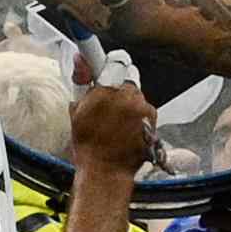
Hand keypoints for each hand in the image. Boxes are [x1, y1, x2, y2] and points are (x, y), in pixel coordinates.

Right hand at [65, 62, 159, 179]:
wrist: (106, 171)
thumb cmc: (89, 146)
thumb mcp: (77, 112)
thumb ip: (82, 83)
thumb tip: (81, 60)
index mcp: (105, 91)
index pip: (114, 62)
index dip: (109, 65)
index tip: (105, 68)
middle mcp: (128, 96)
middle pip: (126, 79)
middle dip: (118, 88)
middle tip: (107, 104)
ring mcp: (143, 107)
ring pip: (136, 95)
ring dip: (128, 103)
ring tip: (116, 122)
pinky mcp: (153, 118)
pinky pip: (145, 108)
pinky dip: (137, 115)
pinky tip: (126, 129)